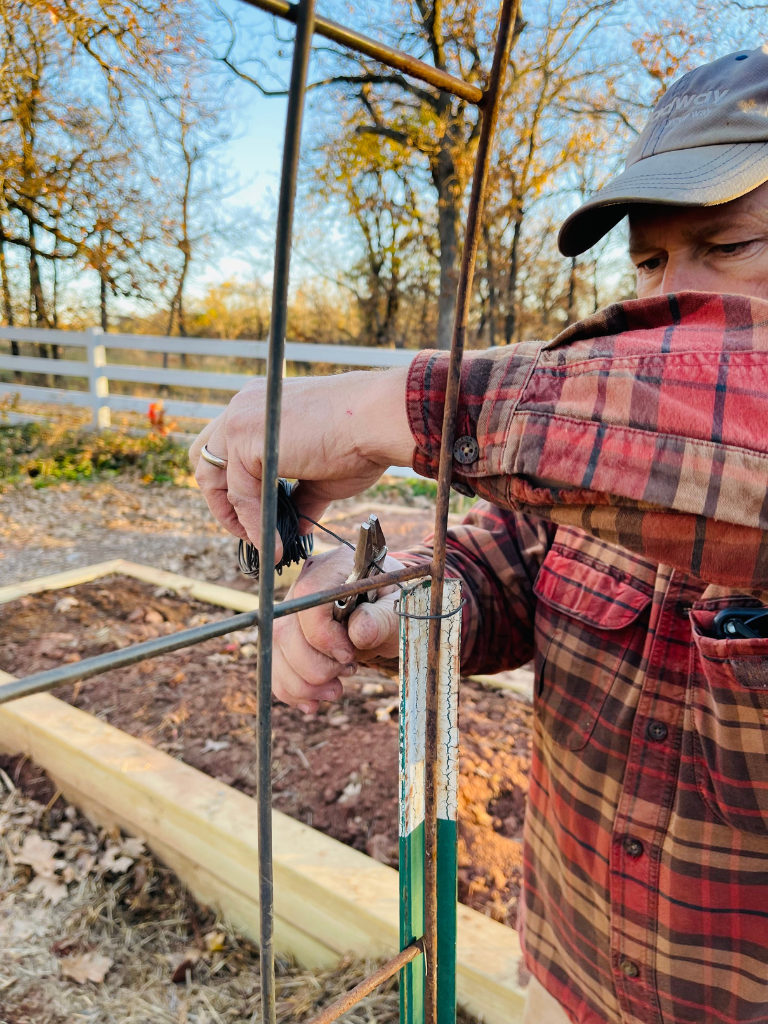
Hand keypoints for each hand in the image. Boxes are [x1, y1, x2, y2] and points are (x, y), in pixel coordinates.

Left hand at [189, 368, 412, 560]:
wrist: (380, 421)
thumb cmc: (362, 440)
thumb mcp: (321, 474)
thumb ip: (300, 497)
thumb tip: (296, 527)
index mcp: (262, 406)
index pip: (225, 449)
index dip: (230, 488)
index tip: (252, 519)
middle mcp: (245, 405)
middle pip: (205, 460)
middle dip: (219, 502)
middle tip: (246, 532)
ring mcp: (242, 418)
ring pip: (214, 478)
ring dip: (235, 518)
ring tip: (262, 544)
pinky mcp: (246, 438)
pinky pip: (239, 493)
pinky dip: (253, 522)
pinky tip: (274, 540)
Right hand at [273, 546, 403, 712]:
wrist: (386, 613)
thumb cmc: (393, 606)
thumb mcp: (398, 611)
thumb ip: (382, 618)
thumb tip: (360, 631)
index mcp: (336, 567)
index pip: (309, 595)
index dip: (322, 634)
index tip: (348, 655)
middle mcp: (305, 583)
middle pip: (286, 628)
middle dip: (314, 665)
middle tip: (349, 671)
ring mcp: (290, 608)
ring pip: (276, 650)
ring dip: (303, 682)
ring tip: (336, 690)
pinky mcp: (285, 633)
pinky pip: (275, 664)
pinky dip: (292, 690)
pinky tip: (314, 701)